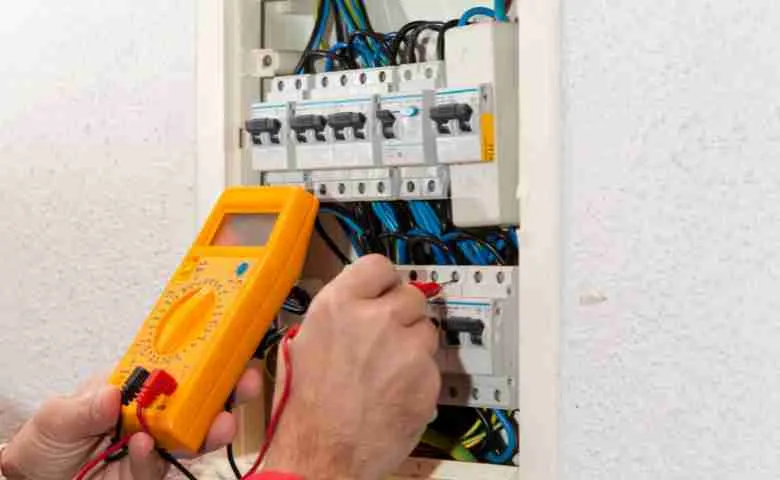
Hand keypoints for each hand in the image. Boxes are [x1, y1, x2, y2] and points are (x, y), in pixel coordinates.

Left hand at [1, 368, 261, 479]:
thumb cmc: (48, 441)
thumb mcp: (56, 416)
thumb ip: (82, 407)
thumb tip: (111, 393)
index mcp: (137, 385)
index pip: (176, 365)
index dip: (204, 355)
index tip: (225, 345)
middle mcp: (154, 413)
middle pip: (200, 399)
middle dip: (229, 388)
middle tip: (246, 381)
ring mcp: (155, 444)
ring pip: (195, 436)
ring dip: (213, 428)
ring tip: (221, 424)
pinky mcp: (150, 473)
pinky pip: (160, 467)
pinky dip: (152, 458)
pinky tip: (143, 448)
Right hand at [263, 255, 440, 479]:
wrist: (322, 454)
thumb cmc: (306, 407)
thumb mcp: (303, 343)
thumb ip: (338, 313)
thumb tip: (361, 299)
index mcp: (338, 305)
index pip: (378, 265)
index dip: (383, 281)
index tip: (384, 291)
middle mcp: (375, 319)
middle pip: (410, 295)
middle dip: (401, 314)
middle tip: (385, 338)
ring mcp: (406, 348)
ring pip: (427, 329)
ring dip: (414, 345)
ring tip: (387, 370)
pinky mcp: (427, 378)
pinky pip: (432, 365)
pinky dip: (420, 377)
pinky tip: (395, 392)